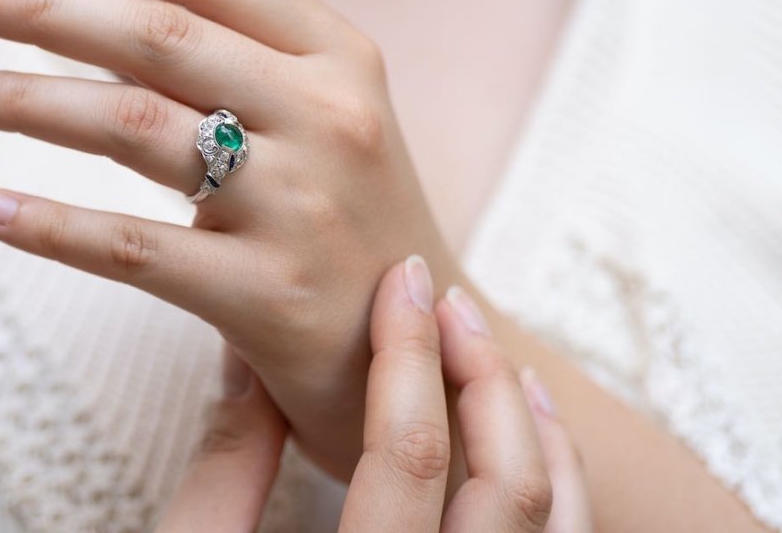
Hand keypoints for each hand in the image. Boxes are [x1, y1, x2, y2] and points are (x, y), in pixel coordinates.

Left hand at [0, 0, 456, 477]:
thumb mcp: (326, 120)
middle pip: (158, 36)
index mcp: (340, 59)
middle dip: (42, 6)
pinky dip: (51, 226)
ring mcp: (301, 208)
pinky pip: (134, 251)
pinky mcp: (269, 298)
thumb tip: (97, 6)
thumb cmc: (352, 222)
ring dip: (24, 101)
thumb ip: (236, 62)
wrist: (431, 356)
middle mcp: (328, 118)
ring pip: (133, 130)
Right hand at [157, 259, 591, 531]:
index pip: (405, 456)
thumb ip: (225, 469)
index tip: (400, 281)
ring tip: (503, 364)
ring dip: (541, 438)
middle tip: (445, 302)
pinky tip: (529, 454)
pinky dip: (556, 500)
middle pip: (508, 491)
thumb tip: (249, 362)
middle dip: (481, 378)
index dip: (405, 352)